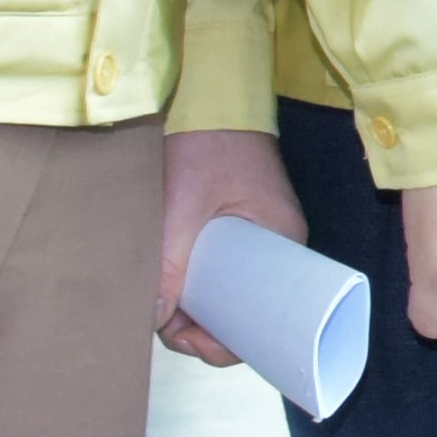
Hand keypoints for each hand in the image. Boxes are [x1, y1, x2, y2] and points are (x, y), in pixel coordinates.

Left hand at [156, 123, 304, 360]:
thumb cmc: (210, 142)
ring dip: (197, 308)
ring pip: (231, 294)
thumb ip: (167, 260)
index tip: (188, 340)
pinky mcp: (238, 227)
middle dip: (204, 328)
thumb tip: (150, 317)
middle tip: (164, 323)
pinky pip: (225, 272)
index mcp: (286, 247)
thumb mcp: (184, 205)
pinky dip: (199, 285)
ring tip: (160, 303)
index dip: (228, 343)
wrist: (212, 93)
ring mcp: (258, 238)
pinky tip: (170, 285)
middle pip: (247, 312)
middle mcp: (279, 249)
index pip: (270, 319)